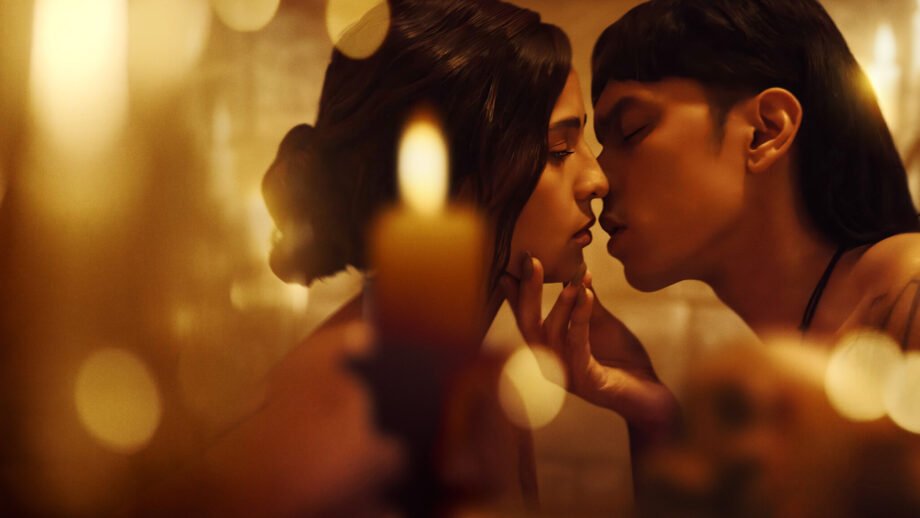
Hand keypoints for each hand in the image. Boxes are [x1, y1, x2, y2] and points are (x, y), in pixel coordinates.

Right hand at [500, 255, 677, 432]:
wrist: (647, 393)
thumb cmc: (620, 359)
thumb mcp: (599, 322)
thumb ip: (583, 300)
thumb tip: (576, 266)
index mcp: (548, 348)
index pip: (526, 316)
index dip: (516, 291)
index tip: (511, 263)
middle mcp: (548, 362)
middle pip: (528, 324)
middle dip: (528, 292)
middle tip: (531, 260)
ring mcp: (564, 373)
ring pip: (552, 334)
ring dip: (561, 302)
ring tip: (571, 278)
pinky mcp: (585, 380)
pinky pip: (578, 344)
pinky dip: (580, 317)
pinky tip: (586, 295)